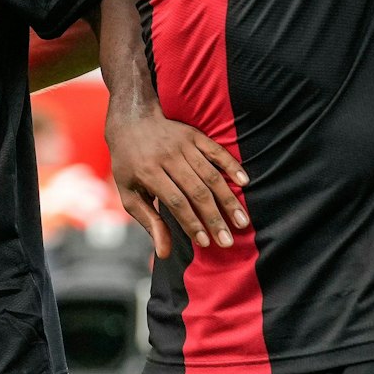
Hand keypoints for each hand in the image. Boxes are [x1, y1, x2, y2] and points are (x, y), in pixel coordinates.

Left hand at [105, 107, 248, 258]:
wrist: (131, 121)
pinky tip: (245, 182)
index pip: (175, 202)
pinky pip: (216, 151)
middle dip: (214, 218)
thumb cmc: (128, 164)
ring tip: (242, 221)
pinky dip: (232, 166)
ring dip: (228, 199)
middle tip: (228, 241)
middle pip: (196, 191)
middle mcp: (167, 157)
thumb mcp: (129, 193)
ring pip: (210, 175)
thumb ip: (148, 221)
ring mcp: (182, 145)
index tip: (206, 242)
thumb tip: (164, 252)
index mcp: (148, 172)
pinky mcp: (194, 135)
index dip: (192, 223)